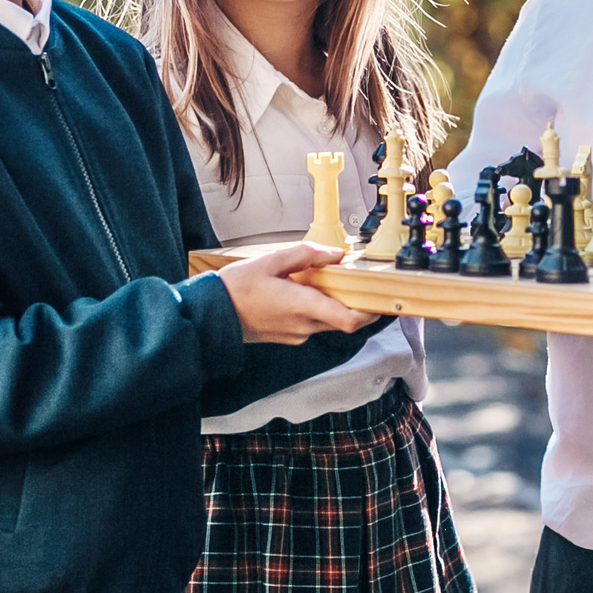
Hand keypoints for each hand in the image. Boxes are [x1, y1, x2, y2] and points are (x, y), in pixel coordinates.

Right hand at [214, 244, 374, 343]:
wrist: (211, 315)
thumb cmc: (236, 288)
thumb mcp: (270, 261)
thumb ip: (306, 255)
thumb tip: (336, 255)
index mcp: (302, 305)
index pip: (350, 320)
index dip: (371, 312)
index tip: (381, 300)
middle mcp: (303, 325)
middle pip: (343, 320)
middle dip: (351, 303)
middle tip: (352, 283)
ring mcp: (296, 335)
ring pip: (327, 322)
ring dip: (331, 306)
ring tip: (318, 283)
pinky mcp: (288, 337)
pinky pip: (311, 325)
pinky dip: (314, 310)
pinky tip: (300, 294)